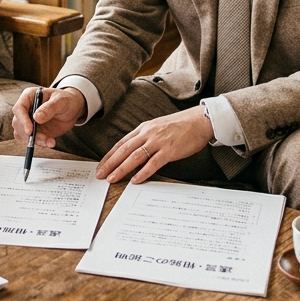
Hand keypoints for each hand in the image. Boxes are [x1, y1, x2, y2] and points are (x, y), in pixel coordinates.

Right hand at [11, 86, 85, 148]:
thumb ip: (49, 107)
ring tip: (49, 141)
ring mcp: (29, 121)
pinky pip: (31, 140)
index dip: (22, 120)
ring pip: (22, 134)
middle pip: (18, 123)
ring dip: (35, 140)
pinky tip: (50, 142)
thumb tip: (37, 117)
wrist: (72, 109)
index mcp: (29, 97)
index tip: (30, 130)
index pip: (19, 108)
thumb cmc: (66, 100)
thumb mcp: (61, 100)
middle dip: (29, 133)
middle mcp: (26, 109)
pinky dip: (40, 143)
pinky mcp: (34, 131)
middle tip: (43, 138)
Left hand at [95, 106, 212, 183]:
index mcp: (144, 128)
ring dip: (121, 169)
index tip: (101, 165)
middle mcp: (148, 134)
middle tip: (100, 175)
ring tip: (112, 179)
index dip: (110, 155)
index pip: (121, 143)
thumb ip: (145, 138)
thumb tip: (134, 152)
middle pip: (124, 150)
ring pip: (135, 157)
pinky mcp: (170, 150)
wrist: (199, 120)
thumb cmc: (180, 125)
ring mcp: (159, 141)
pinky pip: (153, 163)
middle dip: (110, 163)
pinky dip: (143, 172)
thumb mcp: (158, 128)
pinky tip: (135, 180)